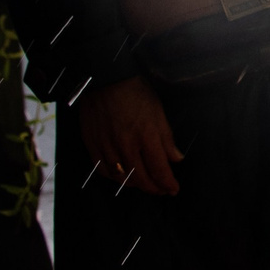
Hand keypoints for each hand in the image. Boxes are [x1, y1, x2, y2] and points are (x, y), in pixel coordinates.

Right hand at [75, 75, 181, 194]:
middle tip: (162, 190)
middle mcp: (126, 145)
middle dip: (154, 188)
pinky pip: (103, 171)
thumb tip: (176, 159)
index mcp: (146, 135)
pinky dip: (115, 178)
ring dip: (136, 185)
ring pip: (122, 178)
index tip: (173, 189)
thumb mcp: (158, 111)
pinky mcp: (92, 145)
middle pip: (141, 178)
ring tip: (145, 184)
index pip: (159, 169)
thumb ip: (167, 138)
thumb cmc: (136, 92)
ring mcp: (107, 146)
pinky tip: (123, 178)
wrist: (105, 80)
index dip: (167, 183)